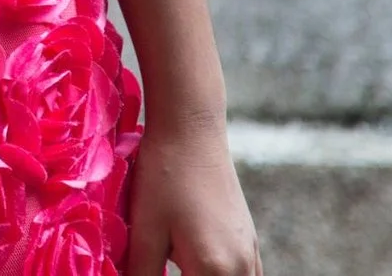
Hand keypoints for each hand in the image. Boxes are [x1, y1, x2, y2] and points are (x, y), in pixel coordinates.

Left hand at [123, 118, 260, 275]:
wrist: (192, 130)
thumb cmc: (163, 176)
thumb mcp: (144, 230)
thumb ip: (140, 273)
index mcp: (215, 270)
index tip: (152, 274)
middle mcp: (242, 268)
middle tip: (162, 269)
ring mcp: (251, 254)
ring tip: (176, 267)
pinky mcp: (249, 241)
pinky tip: (194, 268)